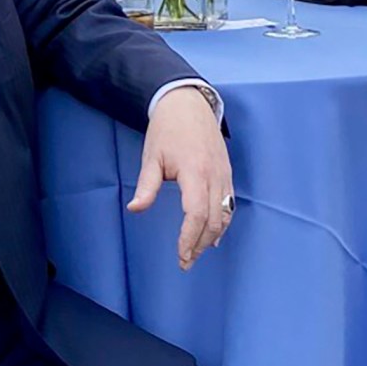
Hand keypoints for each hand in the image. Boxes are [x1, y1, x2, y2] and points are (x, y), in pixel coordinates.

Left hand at [130, 86, 235, 268]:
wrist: (188, 103)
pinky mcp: (228, 173)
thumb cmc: (167, 129)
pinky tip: (214, 235)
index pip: (196, 214)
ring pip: (226, 214)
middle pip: (214, 220)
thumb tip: (135, 209)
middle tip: (186, 261)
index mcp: (195, 172)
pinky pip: (230, 204)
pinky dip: (224, 222)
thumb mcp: (152, 156)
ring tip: (198, 252)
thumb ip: (147, 186)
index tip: (181, 254)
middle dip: (201, 244)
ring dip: (213, 236)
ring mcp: (225, 174)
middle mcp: (215, 176)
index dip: (189, 238)